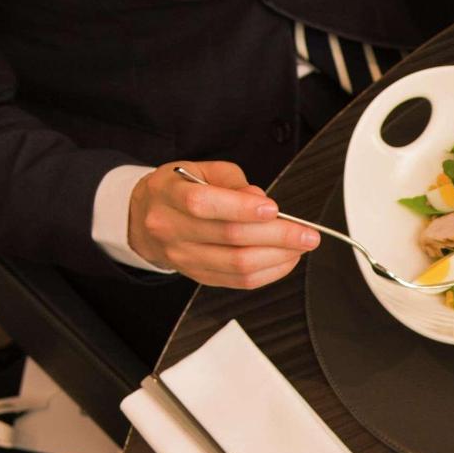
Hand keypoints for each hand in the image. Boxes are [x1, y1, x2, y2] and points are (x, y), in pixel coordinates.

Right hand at [126, 161, 315, 287]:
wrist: (146, 219)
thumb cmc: (178, 190)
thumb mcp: (199, 170)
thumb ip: (231, 181)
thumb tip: (259, 199)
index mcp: (168, 195)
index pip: (203, 204)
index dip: (241, 208)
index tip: (273, 208)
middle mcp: (171, 229)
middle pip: (229, 238)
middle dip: (276, 236)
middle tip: (307, 233)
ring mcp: (184, 258)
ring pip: (238, 265)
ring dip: (278, 257)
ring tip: (301, 246)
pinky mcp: (200, 277)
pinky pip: (240, 282)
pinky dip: (270, 272)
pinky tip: (286, 259)